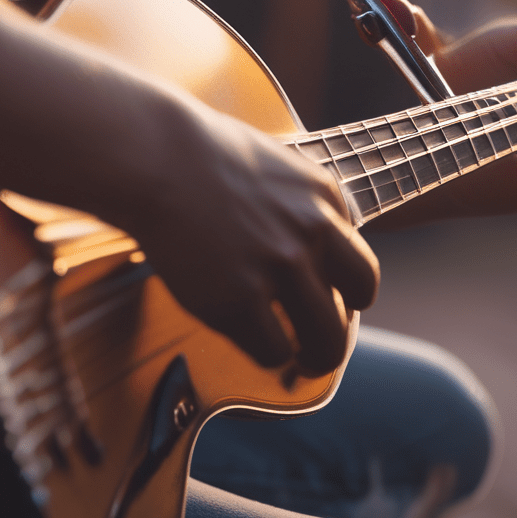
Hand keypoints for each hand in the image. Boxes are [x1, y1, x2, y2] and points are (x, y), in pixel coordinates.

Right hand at [128, 96, 378, 374]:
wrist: (155, 160)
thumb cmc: (201, 156)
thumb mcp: (277, 166)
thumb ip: (303, 204)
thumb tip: (314, 244)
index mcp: (324, 197)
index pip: (358, 258)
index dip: (346, 286)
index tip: (326, 298)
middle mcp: (312, 233)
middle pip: (361, 297)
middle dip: (342, 324)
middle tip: (320, 340)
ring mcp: (278, 267)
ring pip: (325, 339)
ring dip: (314, 356)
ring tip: (299, 361)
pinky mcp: (238, 300)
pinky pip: (273, 351)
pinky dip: (267, 355)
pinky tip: (253, 342)